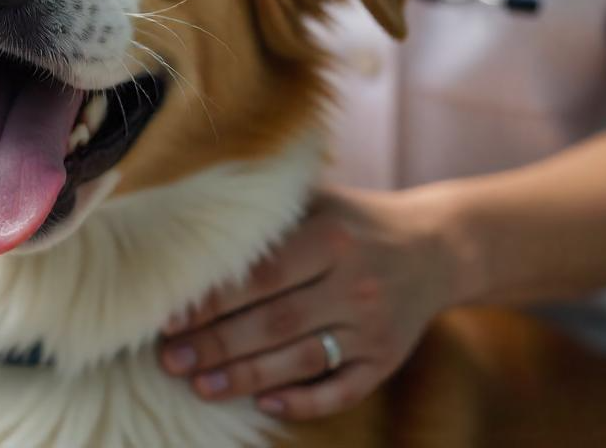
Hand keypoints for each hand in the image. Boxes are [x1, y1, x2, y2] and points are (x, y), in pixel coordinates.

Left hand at [157, 185, 454, 420]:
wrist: (436, 246)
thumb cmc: (351, 221)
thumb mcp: (315, 200)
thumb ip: (263, 211)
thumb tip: (187, 220)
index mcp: (331, 238)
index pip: (264, 274)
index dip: (214, 298)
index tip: (170, 315)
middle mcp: (356, 284)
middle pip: (276, 322)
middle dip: (217, 344)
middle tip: (170, 359)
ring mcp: (373, 327)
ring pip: (304, 360)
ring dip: (249, 378)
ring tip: (200, 386)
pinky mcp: (387, 360)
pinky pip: (344, 390)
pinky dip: (304, 403)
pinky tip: (265, 406)